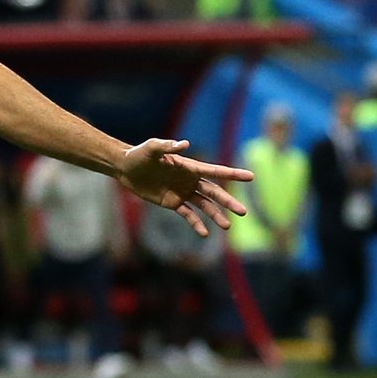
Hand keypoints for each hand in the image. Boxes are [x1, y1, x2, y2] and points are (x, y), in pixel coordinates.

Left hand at [114, 139, 250, 236]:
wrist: (125, 168)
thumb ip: (167, 146)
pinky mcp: (172, 202)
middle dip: (229, 201)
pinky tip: (205, 233)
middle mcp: (190, 180)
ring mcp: (182, 192)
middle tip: (243, 212)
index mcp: (190, 167)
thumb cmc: (139, 155)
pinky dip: (196, 223)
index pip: (215, 171)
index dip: (233, 174)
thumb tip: (184, 144)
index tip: (251, 177)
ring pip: (204, 205)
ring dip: (216, 215)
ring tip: (227, 226)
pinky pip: (188, 214)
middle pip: (214, 192)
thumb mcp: (152, 148)